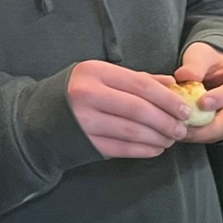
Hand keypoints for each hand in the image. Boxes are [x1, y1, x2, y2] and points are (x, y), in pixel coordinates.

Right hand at [66, 59, 193, 157]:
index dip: (167, 99)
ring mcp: (85, 121)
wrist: (37, 119)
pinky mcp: (85, 142)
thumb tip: (171, 84)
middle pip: (139, 110)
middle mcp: (88, 95)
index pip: (141, 85)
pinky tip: (155, 149)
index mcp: (95, 72)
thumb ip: (137, 79)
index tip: (185, 109)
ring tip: (171, 139)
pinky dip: (143, 150)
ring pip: (132, 131)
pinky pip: (122, 148)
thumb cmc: (76, 94)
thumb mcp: (102, 77)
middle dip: (166, 121)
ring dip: (157, 137)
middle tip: (182, 128)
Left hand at [174, 44, 222, 143]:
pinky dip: (198, 136)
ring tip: (178, 129)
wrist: (215, 75)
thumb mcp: (201, 54)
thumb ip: (195, 63)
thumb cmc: (209, 63)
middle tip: (183, 124)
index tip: (202, 103)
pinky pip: (215, 137)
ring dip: (200, 133)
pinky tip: (182, 132)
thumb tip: (185, 75)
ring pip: (222, 131)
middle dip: (206, 125)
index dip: (221, 98)